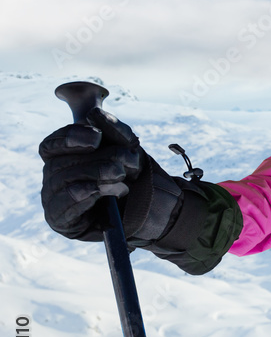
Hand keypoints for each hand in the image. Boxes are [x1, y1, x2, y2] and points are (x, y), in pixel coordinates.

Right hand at [38, 110, 143, 240]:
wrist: (153, 212)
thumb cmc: (134, 178)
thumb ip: (115, 130)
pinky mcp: (61, 221)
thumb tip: (93, 115)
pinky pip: (62, 205)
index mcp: (63, 158)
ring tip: (122, 180)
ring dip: (97, 176)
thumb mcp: (130, 150)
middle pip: (61, 162)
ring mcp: (54, 200)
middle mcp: (54, 178)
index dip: (70, 138)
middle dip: (99, 159)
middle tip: (128, 162)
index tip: (97, 138)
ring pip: (63, 181)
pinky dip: (83, 195)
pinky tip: (100, 192)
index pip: (52, 145)